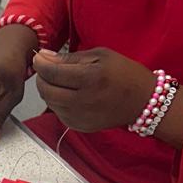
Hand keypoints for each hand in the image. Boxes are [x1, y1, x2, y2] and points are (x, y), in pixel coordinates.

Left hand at [32, 48, 155, 132]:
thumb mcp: (100, 55)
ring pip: (49, 102)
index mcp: (90, 78)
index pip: (51, 72)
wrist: (143, 101)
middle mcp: (83, 101)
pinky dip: (58, 102)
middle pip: (45, 90)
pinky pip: (58, 112)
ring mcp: (81, 117)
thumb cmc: (124, 73)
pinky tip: (70, 94)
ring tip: (62, 81)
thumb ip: (69, 57)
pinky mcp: (80, 126)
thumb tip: (43, 56)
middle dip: (42, 77)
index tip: (40, 56)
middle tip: (49, 69)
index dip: (40, 62)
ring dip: (49, 89)